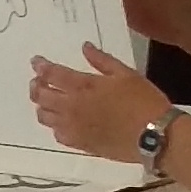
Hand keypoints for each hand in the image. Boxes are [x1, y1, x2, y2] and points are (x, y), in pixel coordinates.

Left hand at [27, 42, 170, 159]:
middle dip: (36, 86)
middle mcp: (72, 107)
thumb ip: (102, 60)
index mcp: (83, 86)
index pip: (52, 74)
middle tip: (38, 81)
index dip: (41, 67)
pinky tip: (60, 122)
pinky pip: (57, 135)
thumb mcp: (127, 74)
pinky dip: (54, 126)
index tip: (36, 62)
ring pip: (44, 117)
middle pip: (41, 96)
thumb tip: (85, 47)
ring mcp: (73, 127)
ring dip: (41, 106)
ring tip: (46, 101)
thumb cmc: (144, 101)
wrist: (154, 135)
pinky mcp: (79, 144)